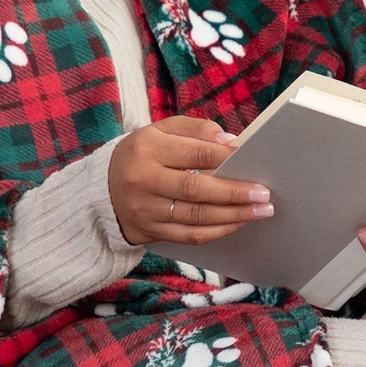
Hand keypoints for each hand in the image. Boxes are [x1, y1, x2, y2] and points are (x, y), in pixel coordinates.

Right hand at [107, 116, 272, 248]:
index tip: (250, 158)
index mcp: (147, 148)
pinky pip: (190, 236)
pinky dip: (218, 231)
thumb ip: (195, 130)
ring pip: (196, 217)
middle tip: (264, 193)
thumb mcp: (161, 131)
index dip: (224, 156)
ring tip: (261, 210)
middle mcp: (143, 180)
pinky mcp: (150, 232)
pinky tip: (238, 223)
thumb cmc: (143, 154)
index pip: (193, 153)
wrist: (102, 189)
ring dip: (233, 215)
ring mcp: (145, 210)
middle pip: (196, 190)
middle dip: (234, 193)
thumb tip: (230, 142)